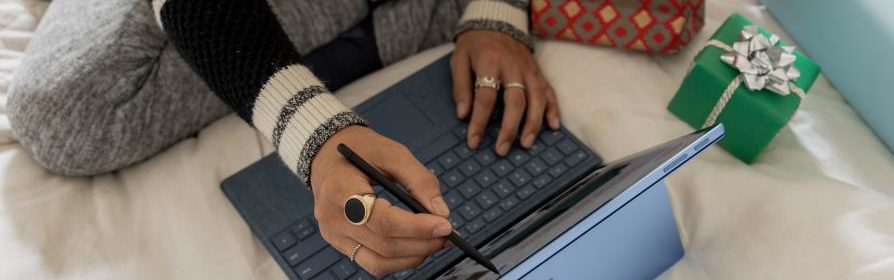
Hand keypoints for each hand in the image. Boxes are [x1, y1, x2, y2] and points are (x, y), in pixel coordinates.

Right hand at [310, 126, 452, 276]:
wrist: (327, 153)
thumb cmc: (361, 149)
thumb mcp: (394, 153)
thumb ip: (420, 181)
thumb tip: (442, 213)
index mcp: (340, 189)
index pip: (381, 220)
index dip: (416, 227)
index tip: (445, 225)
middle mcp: (331, 217)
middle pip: (383, 244)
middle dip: (422, 243)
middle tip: (448, 234)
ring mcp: (333, 234)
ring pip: (379, 262)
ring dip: (413, 256)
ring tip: (435, 241)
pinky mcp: (339, 243)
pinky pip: (372, 263)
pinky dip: (399, 260)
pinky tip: (415, 246)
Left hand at [452, 30, 559, 155]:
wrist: (497, 22)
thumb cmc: (475, 45)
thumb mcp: (459, 59)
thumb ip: (461, 87)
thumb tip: (462, 115)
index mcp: (490, 63)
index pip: (485, 97)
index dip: (479, 122)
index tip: (473, 141)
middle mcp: (514, 68)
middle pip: (515, 101)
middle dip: (509, 128)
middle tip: (501, 150)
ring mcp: (530, 71)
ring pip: (537, 99)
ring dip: (533, 124)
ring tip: (526, 144)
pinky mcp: (539, 73)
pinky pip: (550, 92)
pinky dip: (553, 109)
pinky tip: (554, 127)